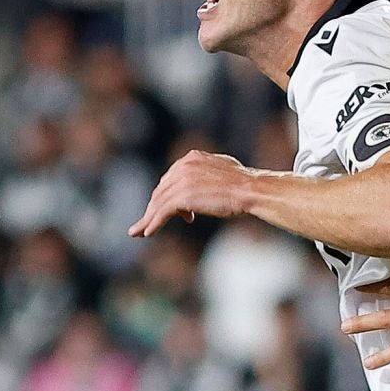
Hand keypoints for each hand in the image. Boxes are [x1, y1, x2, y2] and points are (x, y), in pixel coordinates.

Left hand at [129, 150, 253, 236]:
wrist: (250, 190)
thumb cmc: (243, 183)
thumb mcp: (222, 169)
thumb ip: (207, 172)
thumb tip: (205, 181)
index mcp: (192, 157)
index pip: (170, 178)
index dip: (168, 195)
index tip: (173, 210)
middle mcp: (183, 166)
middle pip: (161, 190)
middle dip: (153, 208)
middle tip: (147, 222)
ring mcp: (182, 181)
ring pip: (158, 203)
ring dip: (148, 219)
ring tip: (139, 232)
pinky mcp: (182, 197)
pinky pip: (162, 212)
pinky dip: (153, 223)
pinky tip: (148, 233)